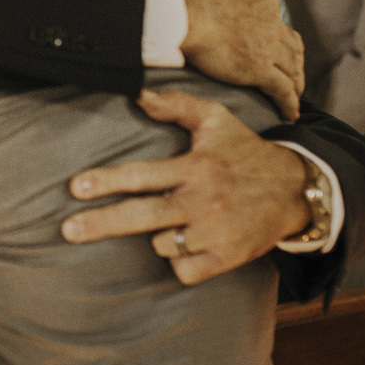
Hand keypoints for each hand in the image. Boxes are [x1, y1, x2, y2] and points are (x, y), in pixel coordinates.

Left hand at [61, 89, 309, 284]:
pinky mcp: (226, 258)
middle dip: (101, 223)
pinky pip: (184, 269)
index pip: (142, 175)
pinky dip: (181, 260)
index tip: (75, 187)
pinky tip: (192, 243)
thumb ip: (176, 104)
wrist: (296, 189)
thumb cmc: (246, 152)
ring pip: (161, 244)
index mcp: (195, 167)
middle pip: (141, 216)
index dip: (106, 181)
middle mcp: (202, 201)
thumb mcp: (216, 120)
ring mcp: (214, 233)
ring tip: (179, 220)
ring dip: (160, 235)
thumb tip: (137, 94)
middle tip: (68, 230)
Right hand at [165, 0, 303, 120]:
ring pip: (291, 67)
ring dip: (296, 82)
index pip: (273, 16)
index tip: (270, 41)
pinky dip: (289, 104)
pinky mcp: (258, 69)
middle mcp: (269, 19)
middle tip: (293, 72)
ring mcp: (266, 45)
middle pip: (290, 43)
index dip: (274, 31)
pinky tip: (290, 114)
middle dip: (294, 59)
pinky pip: (282, 90)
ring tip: (294, 95)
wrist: (177, 6)